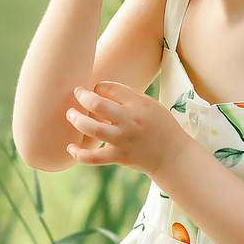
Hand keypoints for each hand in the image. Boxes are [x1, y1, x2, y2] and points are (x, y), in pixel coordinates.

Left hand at [66, 80, 187, 175]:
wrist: (173, 155)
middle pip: (98, 105)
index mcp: (139, 103)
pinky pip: (94, 157)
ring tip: (70, 114)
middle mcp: (130, 120)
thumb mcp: (150, 105)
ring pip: (93, 128)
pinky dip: (79, 154)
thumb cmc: (160, 126)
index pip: (110, 88)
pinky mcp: (119, 157)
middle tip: (77, 93)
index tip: (95, 90)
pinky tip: (70, 147)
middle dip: (82, 97)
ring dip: (76, 120)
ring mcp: (123, 139)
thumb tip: (99, 90)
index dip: (98, 86)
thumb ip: (127, 97)